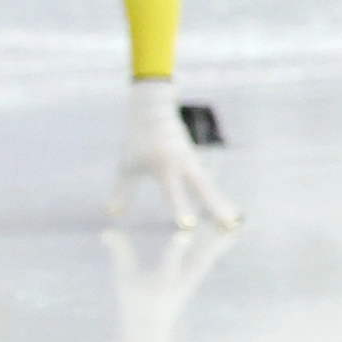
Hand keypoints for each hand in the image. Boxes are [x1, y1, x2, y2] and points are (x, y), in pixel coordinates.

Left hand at [105, 78, 239, 229]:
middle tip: (227, 229)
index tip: (187, 226)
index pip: (173, 193)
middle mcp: (184, 167)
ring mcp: (193, 166)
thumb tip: (110, 213)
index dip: (179, 209)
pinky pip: (209, 187)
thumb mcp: (128, 166)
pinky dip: (218, 200)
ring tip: (231, 227)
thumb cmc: (138, 140)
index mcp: (165, 167)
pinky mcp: (196, 167)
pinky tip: (229, 215)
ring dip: (221, 208)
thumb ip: (122, 192)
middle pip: (202, 193)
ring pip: (210, 190)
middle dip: (214, 210)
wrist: (155, 112)